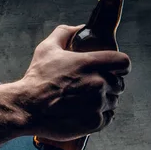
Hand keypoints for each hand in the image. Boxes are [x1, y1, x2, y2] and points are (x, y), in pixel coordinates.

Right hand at [16, 24, 130, 140]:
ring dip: (105, 101)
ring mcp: (97, 104)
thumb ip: (64, 33)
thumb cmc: (37, 78)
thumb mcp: (46, 49)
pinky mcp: (94, 122)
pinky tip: (86, 112)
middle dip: (110, 85)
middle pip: (119, 84)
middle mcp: (97, 83)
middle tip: (93, 87)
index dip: (121, 66)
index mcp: (89, 63)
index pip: (123, 62)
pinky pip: (108, 118)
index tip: (115, 69)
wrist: (27, 107)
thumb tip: (78, 28)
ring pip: (113, 101)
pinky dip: (100, 116)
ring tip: (86, 101)